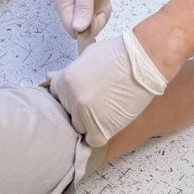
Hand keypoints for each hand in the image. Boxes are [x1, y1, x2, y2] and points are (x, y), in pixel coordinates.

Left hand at [47, 31, 166, 146]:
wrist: (143, 61)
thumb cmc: (118, 54)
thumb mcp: (87, 56)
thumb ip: (68, 72)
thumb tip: (50, 77)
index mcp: (65, 81)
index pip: (56, 97)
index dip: (69, 97)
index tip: (80, 95)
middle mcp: (71, 100)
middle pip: (67, 113)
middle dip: (78, 108)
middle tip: (96, 100)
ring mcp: (85, 115)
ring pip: (79, 127)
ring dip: (89, 122)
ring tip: (106, 109)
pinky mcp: (101, 128)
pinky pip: (93, 140)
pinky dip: (99, 134)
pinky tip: (109, 121)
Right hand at [54, 0, 110, 38]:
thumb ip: (83, 9)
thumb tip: (78, 29)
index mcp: (62, 5)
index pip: (72, 30)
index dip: (87, 27)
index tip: (98, 15)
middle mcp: (67, 8)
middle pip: (83, 28)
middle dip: (97, 19)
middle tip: (102, 3)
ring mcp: (76, 7)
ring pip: (91, 23)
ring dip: (101, 13)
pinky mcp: (84, 4)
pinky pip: (95, 15)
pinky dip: (102, 9)